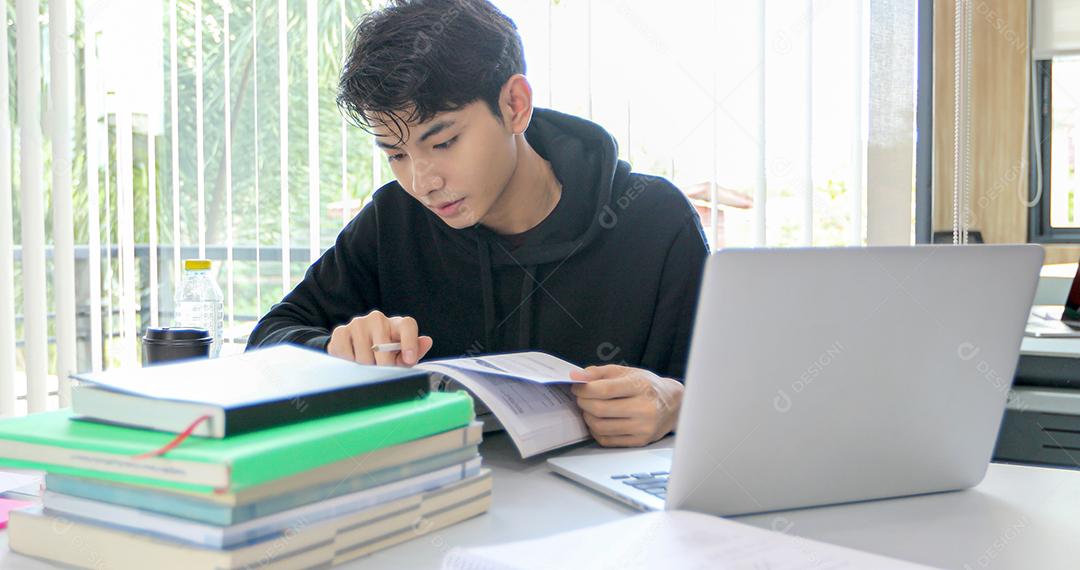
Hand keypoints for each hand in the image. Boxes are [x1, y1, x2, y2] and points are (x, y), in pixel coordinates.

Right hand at [326, 310, 433, 365]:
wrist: (355, 348)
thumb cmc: (385, 354)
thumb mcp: (401, 356)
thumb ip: (414, 352)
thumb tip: (427, 341)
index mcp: (397, 324)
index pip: (407, 326)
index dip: (410, 342)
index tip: (409, 360)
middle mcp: (377, 319)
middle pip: (383, 347)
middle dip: (384, 366)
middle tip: (382, 372)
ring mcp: (358, 323)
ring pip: (364, 356)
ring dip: (366, 368)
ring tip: (367, 366)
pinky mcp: (340, 332)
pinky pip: (346, 355)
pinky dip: (350, 364)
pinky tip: (353, 361)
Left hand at [569, 365, 683, 446]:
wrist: (672, 405)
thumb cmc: (646, 386)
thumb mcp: (626, 372)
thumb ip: (599, 372)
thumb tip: (576, 376)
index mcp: (640, 387)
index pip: (605, 390)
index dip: (584, 389)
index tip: (577, 387)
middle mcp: (644, 408)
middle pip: (600, 409)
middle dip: (583, 403)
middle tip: (581, 397)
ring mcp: (643, 428)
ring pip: (601, 427)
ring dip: (588, 417)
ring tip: (590, 409)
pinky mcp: (640, 441)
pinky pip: (607, 440)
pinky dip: (596, 430)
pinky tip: (599, 421)